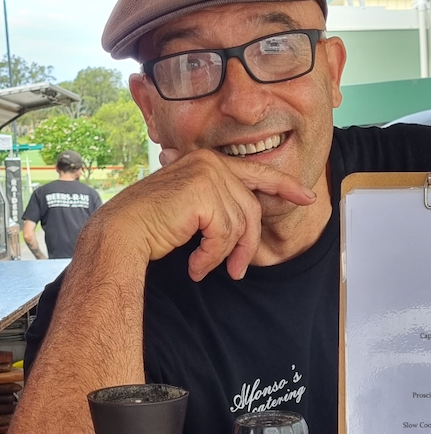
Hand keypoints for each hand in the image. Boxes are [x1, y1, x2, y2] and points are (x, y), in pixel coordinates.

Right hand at [97, 147, 316, 280]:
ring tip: (204, 267)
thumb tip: (248, 224)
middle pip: (252, 208)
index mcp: (209, 161)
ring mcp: (207, 174)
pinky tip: (195, 265)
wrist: (121, 233)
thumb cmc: (152, 224)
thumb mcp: (194, 210)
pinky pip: (225, 234)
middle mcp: (210, 162)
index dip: (285, 186)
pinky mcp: (203, 193)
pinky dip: (211, 257)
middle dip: (248, 245)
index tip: (307, 198)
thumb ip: (220, 206)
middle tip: (238, 271)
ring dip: (223, 255)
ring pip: (239, 225)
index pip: (258, 172)